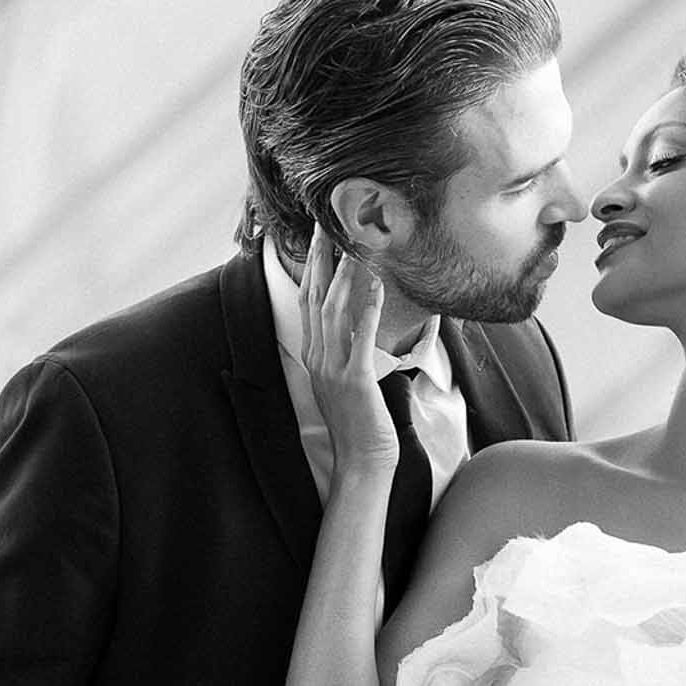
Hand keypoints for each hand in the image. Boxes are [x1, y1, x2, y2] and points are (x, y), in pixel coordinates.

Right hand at [299, 225, 397, 473]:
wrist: (361, 461)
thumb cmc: (360, 422)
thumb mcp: (344, 381)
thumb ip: (345, 350)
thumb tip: (358, 320)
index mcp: (314, 356)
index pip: (308, 301)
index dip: (312, 266)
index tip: (318, 236)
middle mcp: (318, 358)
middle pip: (314, 297)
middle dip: (319, 258)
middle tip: (326, 224)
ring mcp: (333, 369)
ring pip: (333, 310)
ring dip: (344, 274)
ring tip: (354, 244)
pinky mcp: (355, 380)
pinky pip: (361, 337)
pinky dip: (369, 308)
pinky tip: (378, 284)